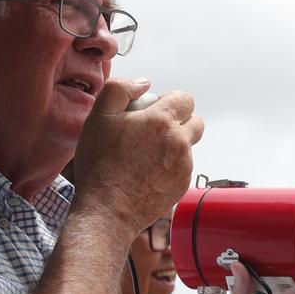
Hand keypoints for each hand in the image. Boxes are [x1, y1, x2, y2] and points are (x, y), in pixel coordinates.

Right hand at [72, 78, 203, 234]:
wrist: (107, 210)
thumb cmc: (100, 164)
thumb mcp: (99, 116)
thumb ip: (120, 88)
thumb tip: (144, 83)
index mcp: (161, 121)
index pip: (185, 99)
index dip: (170, 101)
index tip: (154, 111)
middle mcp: (179, 143)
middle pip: (195, 121)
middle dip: (179, 122)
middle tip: (153, 131)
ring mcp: (184, 166)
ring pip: (188, 146)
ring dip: (173, 145)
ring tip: (146, 154)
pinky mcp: (183, 186)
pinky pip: (183, 168)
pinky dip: (170, 166)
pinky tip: (147, 172)